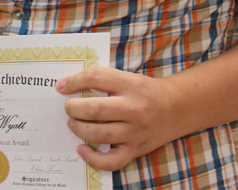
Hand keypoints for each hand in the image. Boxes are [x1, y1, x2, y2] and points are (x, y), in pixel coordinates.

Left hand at [56, 66, 176, 170]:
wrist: (176, 108)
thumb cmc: (143, 90)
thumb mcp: (126, 77)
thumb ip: (101, 79)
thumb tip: (67, 85)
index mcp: (130, 84)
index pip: (95, 78)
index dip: (74, 81)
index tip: (60, 86)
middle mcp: (134, 108)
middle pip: (95, 110)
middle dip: (73, 108)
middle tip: (67, 107)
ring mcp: (136, 132)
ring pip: (100, 134)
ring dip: (79, 129)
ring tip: (72, 122)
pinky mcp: (137, 150)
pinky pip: (112, 161)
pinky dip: (93, 158)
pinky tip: (82, 148)